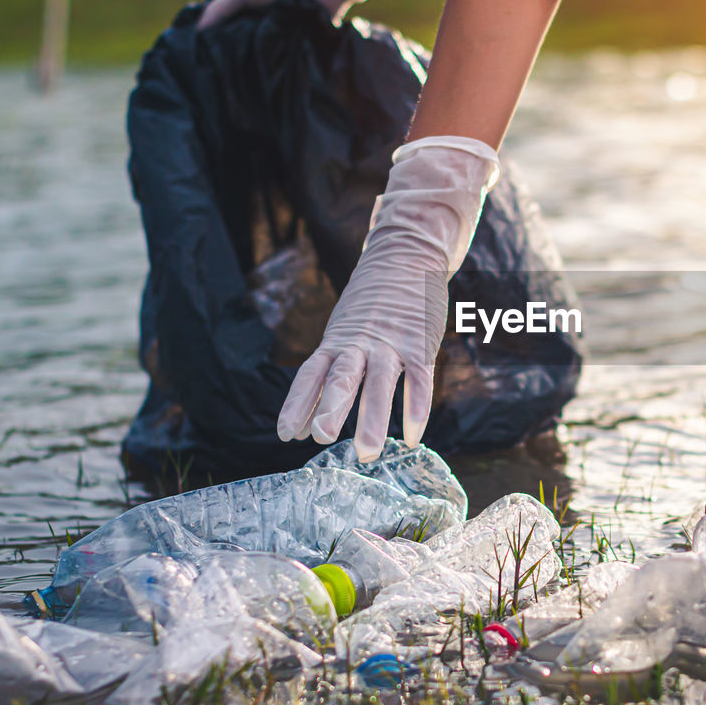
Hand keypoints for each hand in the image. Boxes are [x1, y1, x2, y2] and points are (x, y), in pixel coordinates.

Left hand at [276, 137, 499, 460]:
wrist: (407, 251)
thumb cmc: (371, 301)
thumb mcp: (343, 328)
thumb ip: (330, 371)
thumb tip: (306, 420)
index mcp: (336, 340)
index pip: (312, 374)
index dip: (297, 403)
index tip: (285, 435)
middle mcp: (359, 343)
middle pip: (343, 377)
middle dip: (331, 407)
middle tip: (319, 437)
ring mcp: (391, 342)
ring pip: (380, 382)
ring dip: (373, 418)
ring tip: (366, 453)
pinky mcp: (421, 343)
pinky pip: (419, 378)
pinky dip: (416, 407)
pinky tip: (412, 436)